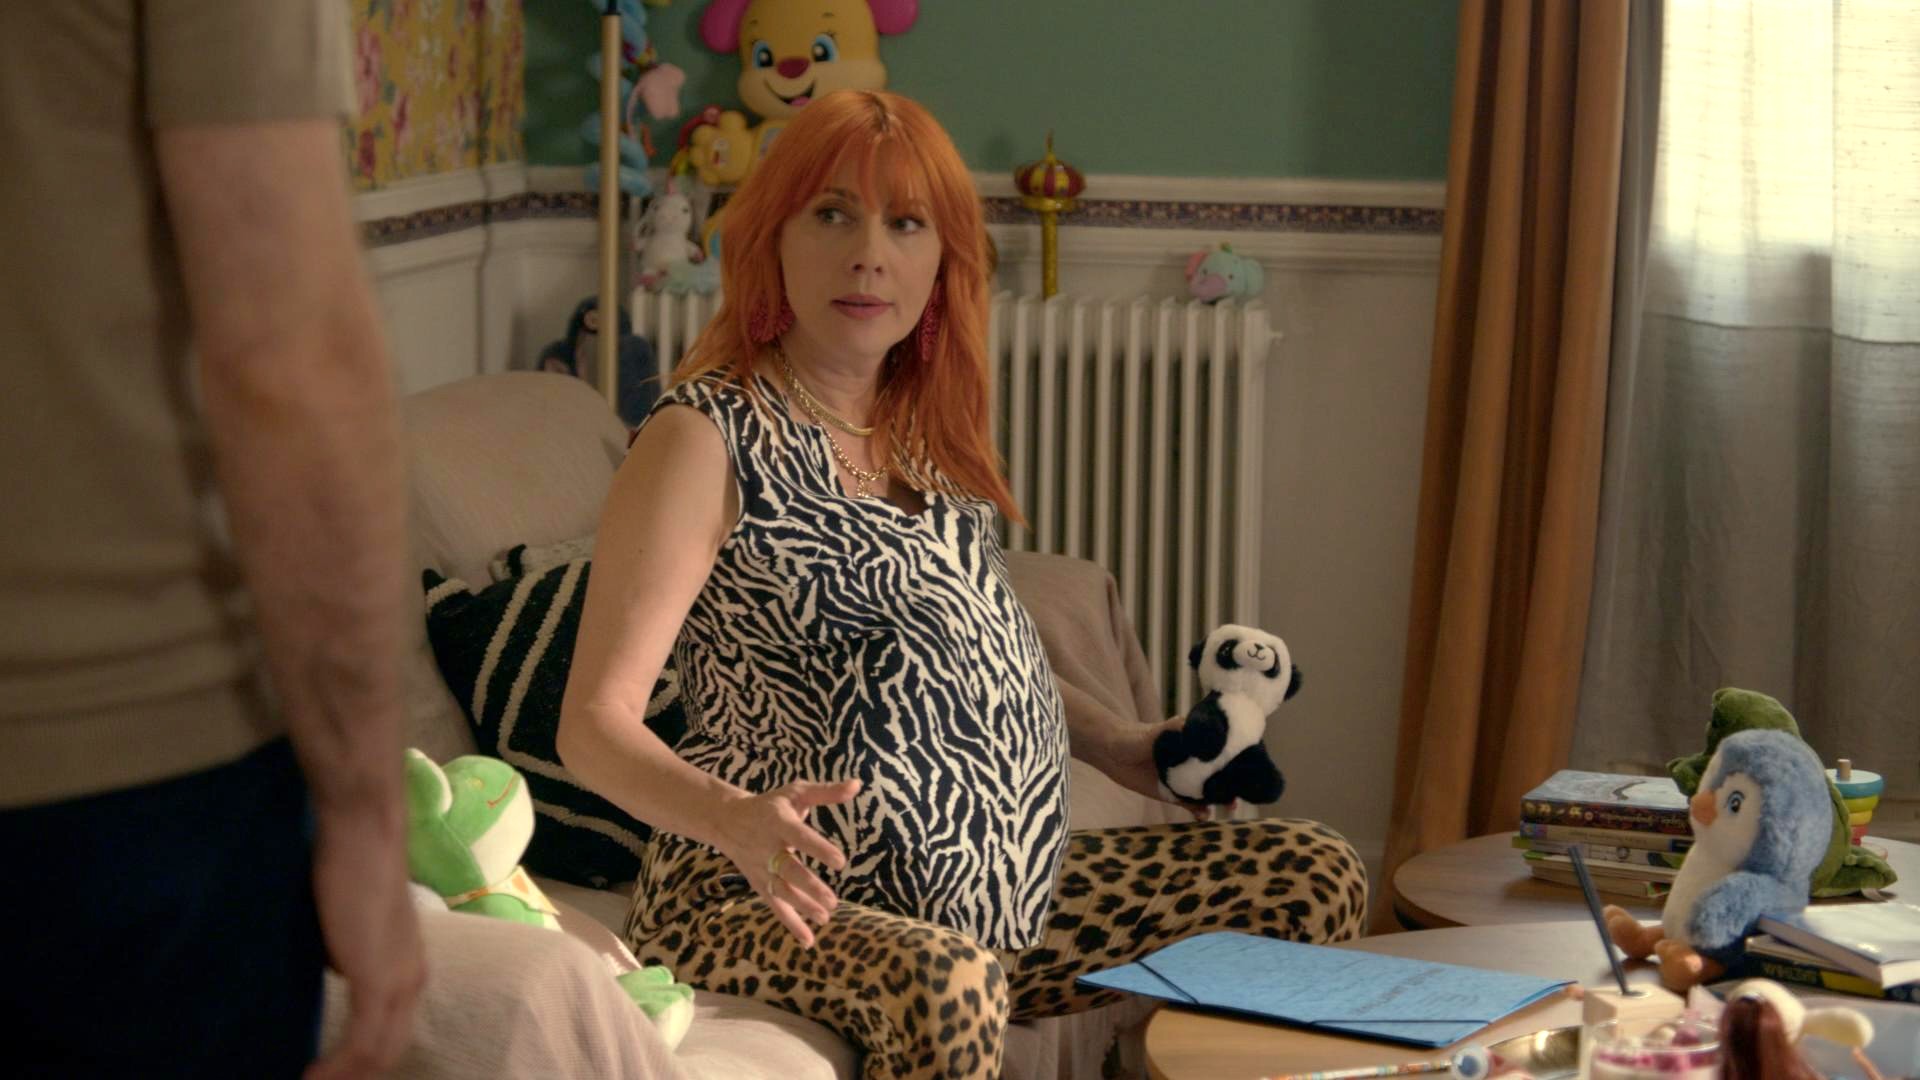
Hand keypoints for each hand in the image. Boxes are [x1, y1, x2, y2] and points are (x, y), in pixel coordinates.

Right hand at [306, 804, 425, 1079]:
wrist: (362, 833)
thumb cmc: (346, 869)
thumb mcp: (344, 930)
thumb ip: (343, 960)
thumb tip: (326, 978)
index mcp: (408, 970)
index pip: (391, 1034)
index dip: (362, 1062)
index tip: (326, 1073)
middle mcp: (413, 981)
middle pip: (389, 1051)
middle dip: (355, 1076)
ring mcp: (400, 982)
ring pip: (379, 1053)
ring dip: (344, 1077)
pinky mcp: (379, 979)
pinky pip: (363, 1043)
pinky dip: (338, 1067)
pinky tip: (311, 1078)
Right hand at [709, 779, 861, 947]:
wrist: (727, 820)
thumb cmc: (770, 805)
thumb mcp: (796, 793)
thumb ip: (826, 792)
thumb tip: (857, 785)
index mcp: (778, 823)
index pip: (800, 837)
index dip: (818, 849)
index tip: (840, 862)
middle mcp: (767, 848)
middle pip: (788, 870)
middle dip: (809, 887)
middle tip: (832, 901)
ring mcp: (762, 869)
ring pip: (782, 892)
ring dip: (802, 907)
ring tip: (825, 917)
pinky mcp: (760, 884)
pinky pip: (775, 907)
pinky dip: (790, 924)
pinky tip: (809, 940)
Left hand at [1098, 719, 1233, 820]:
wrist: (1111, 753)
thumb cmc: (1133, 737)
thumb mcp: (1152, 734)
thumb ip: (1168, 731)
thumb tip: (1183, 723)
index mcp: (1191, 744)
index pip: (1217, 753)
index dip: (1232, 762)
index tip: (1244, 770)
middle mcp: (1191, 762)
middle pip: (1217, 775)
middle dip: (1231, 785)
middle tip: (1237, 797)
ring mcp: (1183, 779)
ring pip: (1207, 791)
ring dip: (1219, 800)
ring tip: (1227, 808)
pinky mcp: (1173, 794)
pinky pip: (1191, 805)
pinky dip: (1200, 811)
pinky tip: (1204, 816)